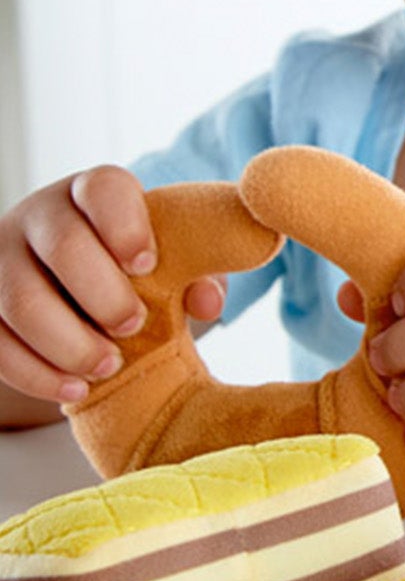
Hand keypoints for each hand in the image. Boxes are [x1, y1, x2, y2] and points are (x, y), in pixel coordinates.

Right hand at [0, 166, 224, 409]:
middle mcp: (40, 218)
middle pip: (63, 247)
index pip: (103, 189)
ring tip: (109, 366)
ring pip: (22, 302)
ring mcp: (2, 260)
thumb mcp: (173, 262)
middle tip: (134, 325)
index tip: (147, 264)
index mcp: (94, 194)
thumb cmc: (136, 270)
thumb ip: (199, 271)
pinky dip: (37, 374)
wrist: (77, 293)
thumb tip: (208, 302)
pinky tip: (74, 391)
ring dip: (70, 343)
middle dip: (103, 295)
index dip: (126, 226)